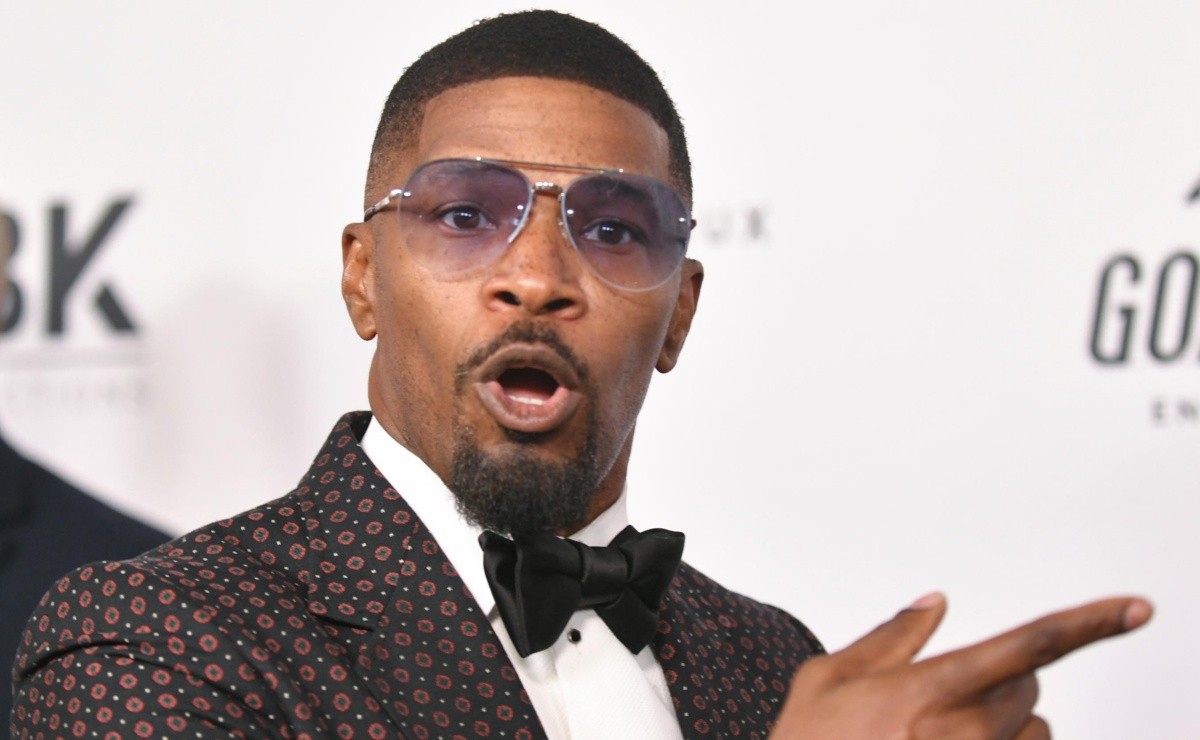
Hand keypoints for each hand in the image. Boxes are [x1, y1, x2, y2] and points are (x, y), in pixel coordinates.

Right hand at [770, 593, 1152, 738]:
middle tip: (944, 698)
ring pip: (1033, 735)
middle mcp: (963, 737)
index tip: (1135, 609)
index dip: (1089, 624)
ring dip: (1004, 730)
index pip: (1028, 646)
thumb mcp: (828, 678)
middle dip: (1002, 683)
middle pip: (1031, 691)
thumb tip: (934, 603)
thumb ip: (890, 636)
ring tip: (941, 739)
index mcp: (927, 692)